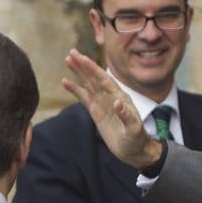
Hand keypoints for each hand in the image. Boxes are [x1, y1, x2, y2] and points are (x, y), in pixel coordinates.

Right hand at [61, 50, 161, 168]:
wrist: (133, 150)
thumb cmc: (136, 139)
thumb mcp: (133, 129)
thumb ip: (126, 115)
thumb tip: (117, 102)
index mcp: (120, 97)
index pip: (104, 79)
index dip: (93, 69)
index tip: (83, 58)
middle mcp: (110, 97)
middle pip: (94, 77)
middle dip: (84, 65)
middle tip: (72, 52)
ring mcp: (102, 103)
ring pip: (88, 84)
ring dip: (78, 72)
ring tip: (68, 59)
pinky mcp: (96, 111)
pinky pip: (83, 97)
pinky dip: (74, 89)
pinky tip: (65, 81)